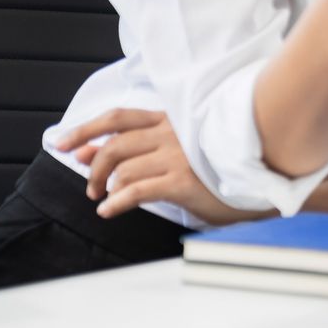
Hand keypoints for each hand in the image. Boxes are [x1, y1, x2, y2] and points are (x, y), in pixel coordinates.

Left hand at [54, 109, 270, 223]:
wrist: (265, 175)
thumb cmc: (224, 161)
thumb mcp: (182, 146)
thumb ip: (139, 146)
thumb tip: (86, 151)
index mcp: (173, 120)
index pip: (119, 117)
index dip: (86, 128)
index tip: (62, 142)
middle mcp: (173, 133)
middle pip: (115, 144)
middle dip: (92, 165)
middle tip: (88, 184)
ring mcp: (178, 156)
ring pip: (123, 168)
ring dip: (105, 186)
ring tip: (103, 199)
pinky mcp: (183, 181)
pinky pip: (136, 191)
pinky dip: (116, 202)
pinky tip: (109, 210)